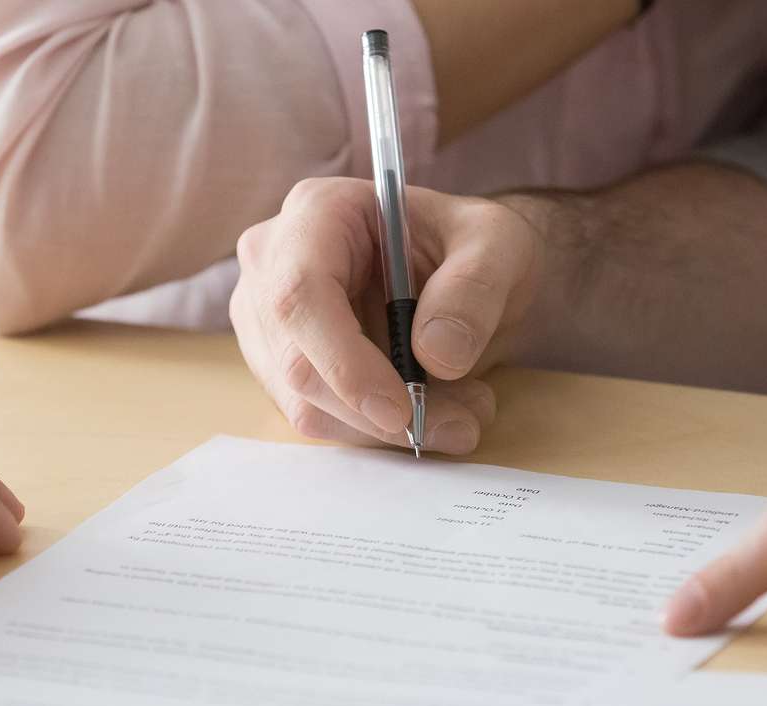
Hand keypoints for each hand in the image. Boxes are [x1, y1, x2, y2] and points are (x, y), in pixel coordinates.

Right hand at [230, 177, 543, 454]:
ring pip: (305, 402)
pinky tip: (432, 412)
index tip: (401, 408)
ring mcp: (268, 319)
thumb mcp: (498, 245)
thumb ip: (474, 289)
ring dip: (385, 429)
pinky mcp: (282, 365)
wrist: (464, 269)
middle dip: (377, 412)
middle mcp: (274, 263)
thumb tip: (436, 354)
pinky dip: (377, 432)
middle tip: (461, 424)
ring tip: (463, 414)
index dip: (343, 361)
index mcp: (317, 213)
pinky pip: (318, 418)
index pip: (301, 295)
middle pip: (297, 361)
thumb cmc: (471, 244)